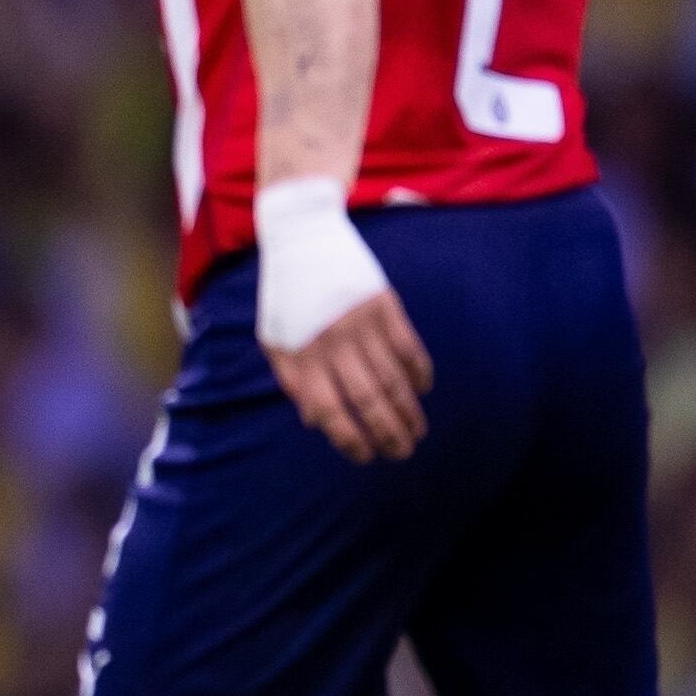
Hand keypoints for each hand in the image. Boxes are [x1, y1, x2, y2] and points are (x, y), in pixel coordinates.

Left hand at [269, 290, 432, 463]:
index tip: (366, 456)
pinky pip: (410, 348)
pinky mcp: (385, 307)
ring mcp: (362, 325)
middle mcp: (334, 344)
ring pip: (393, 379)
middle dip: (389, 434)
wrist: (302, 239)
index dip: (349, 439)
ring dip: (409, 411)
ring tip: (417, 431)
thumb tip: (314, 422)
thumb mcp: (273, 339)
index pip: (330, 411)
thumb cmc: (285, 297)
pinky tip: (422, 390)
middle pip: (368, 401)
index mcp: (302, 356)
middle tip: (402, 453)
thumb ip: (292, 380)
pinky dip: (419, 373)